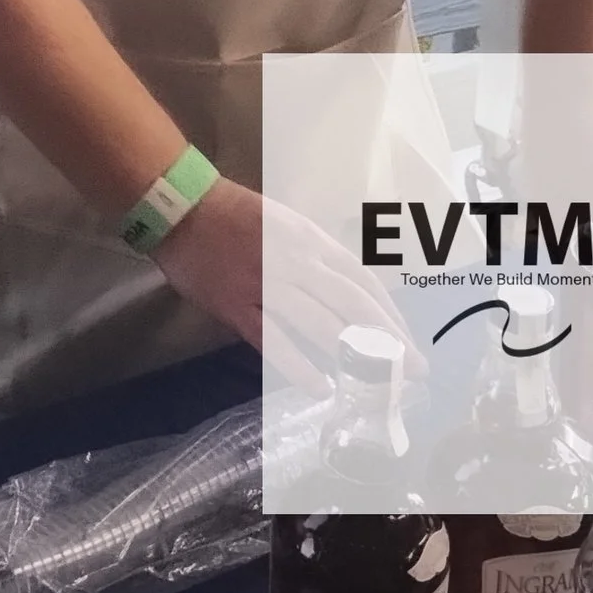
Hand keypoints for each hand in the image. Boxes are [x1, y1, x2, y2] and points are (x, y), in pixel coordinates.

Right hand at [151, 179, 413, 392]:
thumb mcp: (285, 224)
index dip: (390, 315)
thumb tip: (345, 297)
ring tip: (377, 382)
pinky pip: (273, 339)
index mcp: (309, 239)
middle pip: (353, 305)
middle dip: (388, 340)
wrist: (180, 206)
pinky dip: (298, 365)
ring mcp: (266, 284)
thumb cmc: (233, 213)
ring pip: (320, 324)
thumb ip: (314, 257)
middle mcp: (296, 262)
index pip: (362, 281)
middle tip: (412, 370)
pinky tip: (319, 387)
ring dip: (354, 355)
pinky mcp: (236, 304)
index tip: (407, 342)